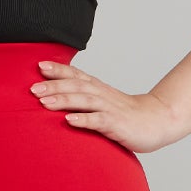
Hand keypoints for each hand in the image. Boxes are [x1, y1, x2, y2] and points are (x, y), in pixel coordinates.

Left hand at [29, 60, 181, 153]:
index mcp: (98, 89)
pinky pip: (98, 121)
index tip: (39, 65)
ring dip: (63, 100)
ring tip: (44, 102)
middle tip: (32, 88)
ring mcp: (109, 109)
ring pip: (84, 101)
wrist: (158, 121)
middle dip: (54, 85)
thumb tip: (57, 98)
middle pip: (76, 86)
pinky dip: (84, 120)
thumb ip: (83, 99)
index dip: (58, 69)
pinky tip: (69, 120)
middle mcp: (102, 95)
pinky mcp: (116, 125)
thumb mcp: (103, 103)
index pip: (76, 75)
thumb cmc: (126, 114)